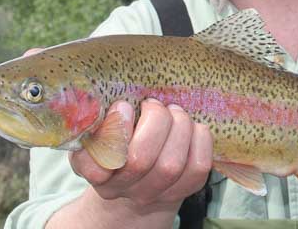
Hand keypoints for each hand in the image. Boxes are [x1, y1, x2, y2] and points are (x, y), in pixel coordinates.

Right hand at [70, 98, 213, 216]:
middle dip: (155, 119)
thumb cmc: (119, 142)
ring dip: (179, 126)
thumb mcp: (101, 132)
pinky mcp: (184, 190)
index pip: (97, 167)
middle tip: (154, 103)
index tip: (124, 105)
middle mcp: (124, 189)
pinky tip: (190, 128)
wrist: (137, 179)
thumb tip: (117, 106)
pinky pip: (198, 167)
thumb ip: (101, 121)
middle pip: (140, 160)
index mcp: (99, 172)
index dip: (115, 132)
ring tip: (174, 111)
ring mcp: (154, 193)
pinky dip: (199, 139)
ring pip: (172, 164)